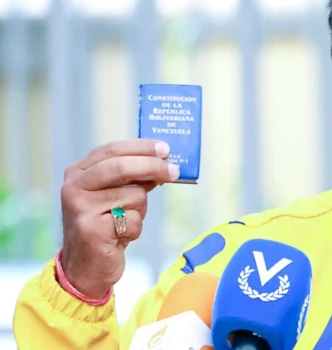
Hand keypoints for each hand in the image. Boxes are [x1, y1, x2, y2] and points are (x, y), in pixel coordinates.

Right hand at [59, 139, 178, 298]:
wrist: (85, 267)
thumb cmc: (106, 225)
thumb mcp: (115, 195)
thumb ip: (132, 177)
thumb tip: (164, 161)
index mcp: (79, 172)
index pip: (112, 150)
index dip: (141, 147)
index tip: (165, 148)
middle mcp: (74, 187)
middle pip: (121, 167)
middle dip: (153, 167)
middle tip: (175, 171)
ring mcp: (81, 208)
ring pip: (132, 195)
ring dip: (140, 209)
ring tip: (125, 221)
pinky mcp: (91, 230)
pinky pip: (133, 220)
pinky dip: (136, 228)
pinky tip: (121, 236)